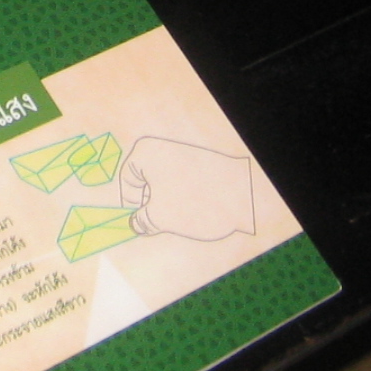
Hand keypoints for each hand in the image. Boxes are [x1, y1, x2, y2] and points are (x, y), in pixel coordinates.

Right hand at [117, 138, 254, 239]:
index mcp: (145, 152)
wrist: (244, 193)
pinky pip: (182, 181)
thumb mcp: (160, 217)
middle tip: (161, 222)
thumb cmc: (195, 202)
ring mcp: (183, 153)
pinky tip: (196, 210)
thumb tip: (136, 223)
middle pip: (145, 181)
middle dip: (150, 204)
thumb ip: (142, 221)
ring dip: (166, 202)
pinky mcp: (200, 162)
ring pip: (163, 183)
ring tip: (181, 217)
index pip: (126, 181)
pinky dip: (183, 197)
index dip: (131, 204)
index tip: (142, 220)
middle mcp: (162, 147)